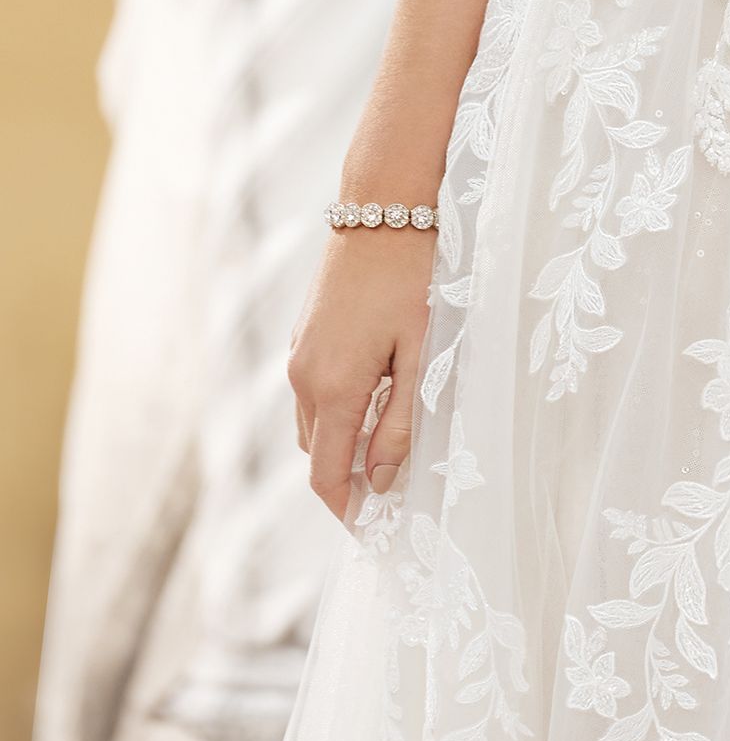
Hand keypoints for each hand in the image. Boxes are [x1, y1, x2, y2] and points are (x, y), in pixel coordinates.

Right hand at [288, 226, 434, 524]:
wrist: (383, 206)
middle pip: (316, 455)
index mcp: (333, 388)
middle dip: (345, 483)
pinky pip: (311, 392)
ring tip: (384, 454)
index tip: (373, 533)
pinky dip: (334, 413)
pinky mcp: (303, 333)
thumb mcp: (421, 354)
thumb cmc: (414, 277)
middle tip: (389, 498)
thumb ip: (400, 424)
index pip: (326, 477)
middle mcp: (303, 377)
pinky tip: (373, 402)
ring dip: (339, 447)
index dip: (348, 512)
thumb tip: (380, 481)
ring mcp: (298, 353)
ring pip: (311, 424)